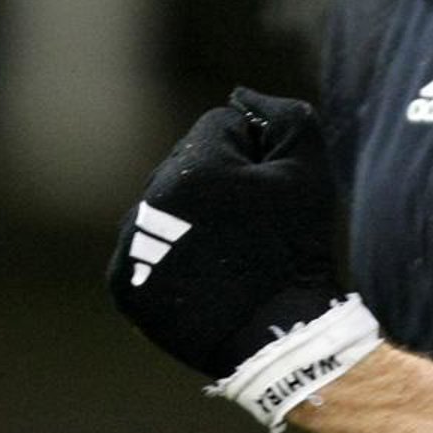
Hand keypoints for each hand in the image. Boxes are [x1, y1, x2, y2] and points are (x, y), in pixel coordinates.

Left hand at [107, 88, 339, 377]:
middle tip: (253, 221)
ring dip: (193, 212)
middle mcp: (150, 201)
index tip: (269, 188)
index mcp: (194, 167)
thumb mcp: (309, 166)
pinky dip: (171, 251)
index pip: (219, 126)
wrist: (277, 335)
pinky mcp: (124, 283)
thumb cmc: (297, 245)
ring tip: (229, 249)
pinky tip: (204, 271)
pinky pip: (145, 244)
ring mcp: (131, 246)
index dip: (254, 150)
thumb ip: (282, 114)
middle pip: (188, 161)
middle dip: (219, 179)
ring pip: (164, 201)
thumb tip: (241, 96)